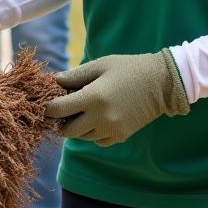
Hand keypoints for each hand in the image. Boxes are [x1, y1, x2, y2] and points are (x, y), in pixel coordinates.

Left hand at [44, 50, 189, 146]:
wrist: (161, 83)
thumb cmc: (128, 69)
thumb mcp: (100, 65)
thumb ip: (75, 75)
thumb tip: (54, 81)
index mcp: (93, 97)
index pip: (58, 110)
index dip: (48, 108)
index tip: (47, 103)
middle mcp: (101, 118)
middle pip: (67, 131)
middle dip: (60, 122)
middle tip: (62, 110)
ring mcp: (112, 130)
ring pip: (82, 137)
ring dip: (77, 127)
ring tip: (81, 111)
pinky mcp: (121, 136)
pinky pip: (97, 141)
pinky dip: (92, 133)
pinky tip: (97, 118)